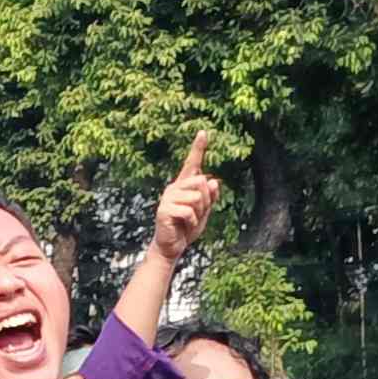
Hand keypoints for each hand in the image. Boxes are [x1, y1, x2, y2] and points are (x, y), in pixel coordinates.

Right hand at [151, 129, 218, 262]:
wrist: (172, 246)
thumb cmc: (187, 228)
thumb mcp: (204, 211)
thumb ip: (210, 197)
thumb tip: (213, 181)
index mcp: (183, 185)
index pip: (192, 164)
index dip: (198, 148)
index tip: (203, 132)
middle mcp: (174, 187)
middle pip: (201, 182)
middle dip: (205, 200)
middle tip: (196, 214)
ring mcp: (168, 198)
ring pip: (197, 197)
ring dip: (199, 213)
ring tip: (189, 221)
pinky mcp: (164, 210)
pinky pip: (189, 211)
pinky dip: (192, 221)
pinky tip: (183, 225)